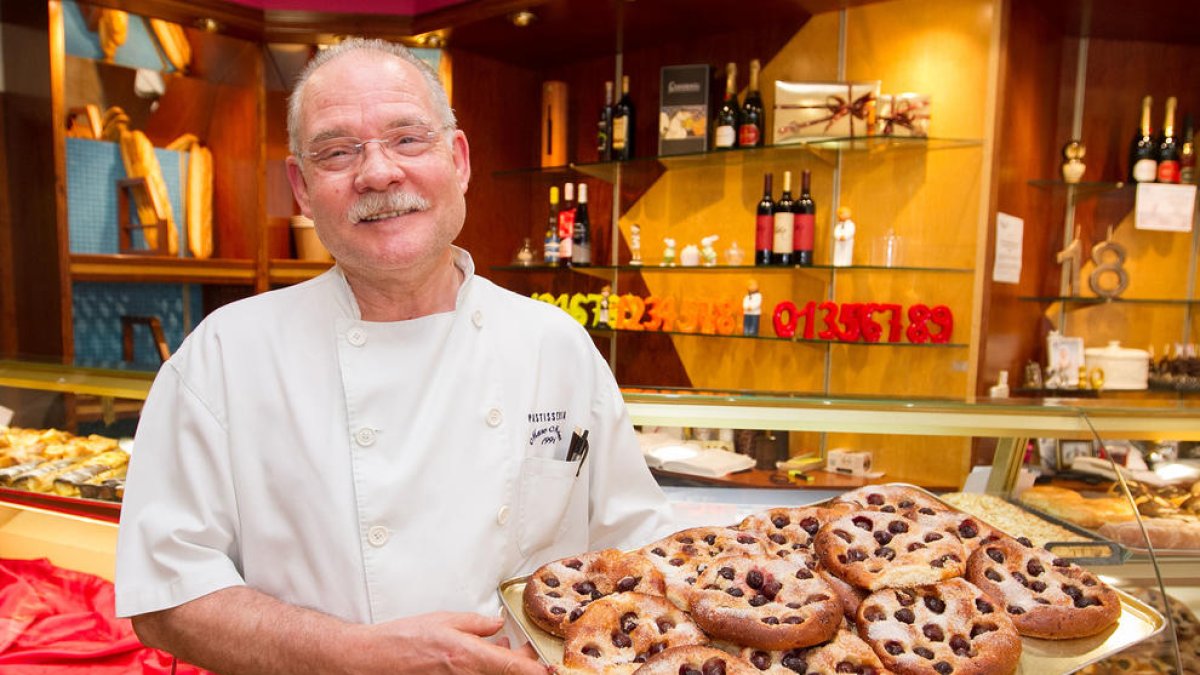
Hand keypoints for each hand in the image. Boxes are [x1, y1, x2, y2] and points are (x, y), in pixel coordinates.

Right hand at [350, 611, 548, 673]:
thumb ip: (476, 623)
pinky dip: (484, 669)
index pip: (512, 668)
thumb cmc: (403, 639)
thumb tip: (497, 625)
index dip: (535, 670)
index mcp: (467, 656)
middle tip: (523, 650)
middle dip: (519, 664)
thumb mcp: (444, 620)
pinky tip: (478, 658)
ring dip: (501, 666)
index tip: (549, 669)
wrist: (374, 660)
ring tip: (498, 649)